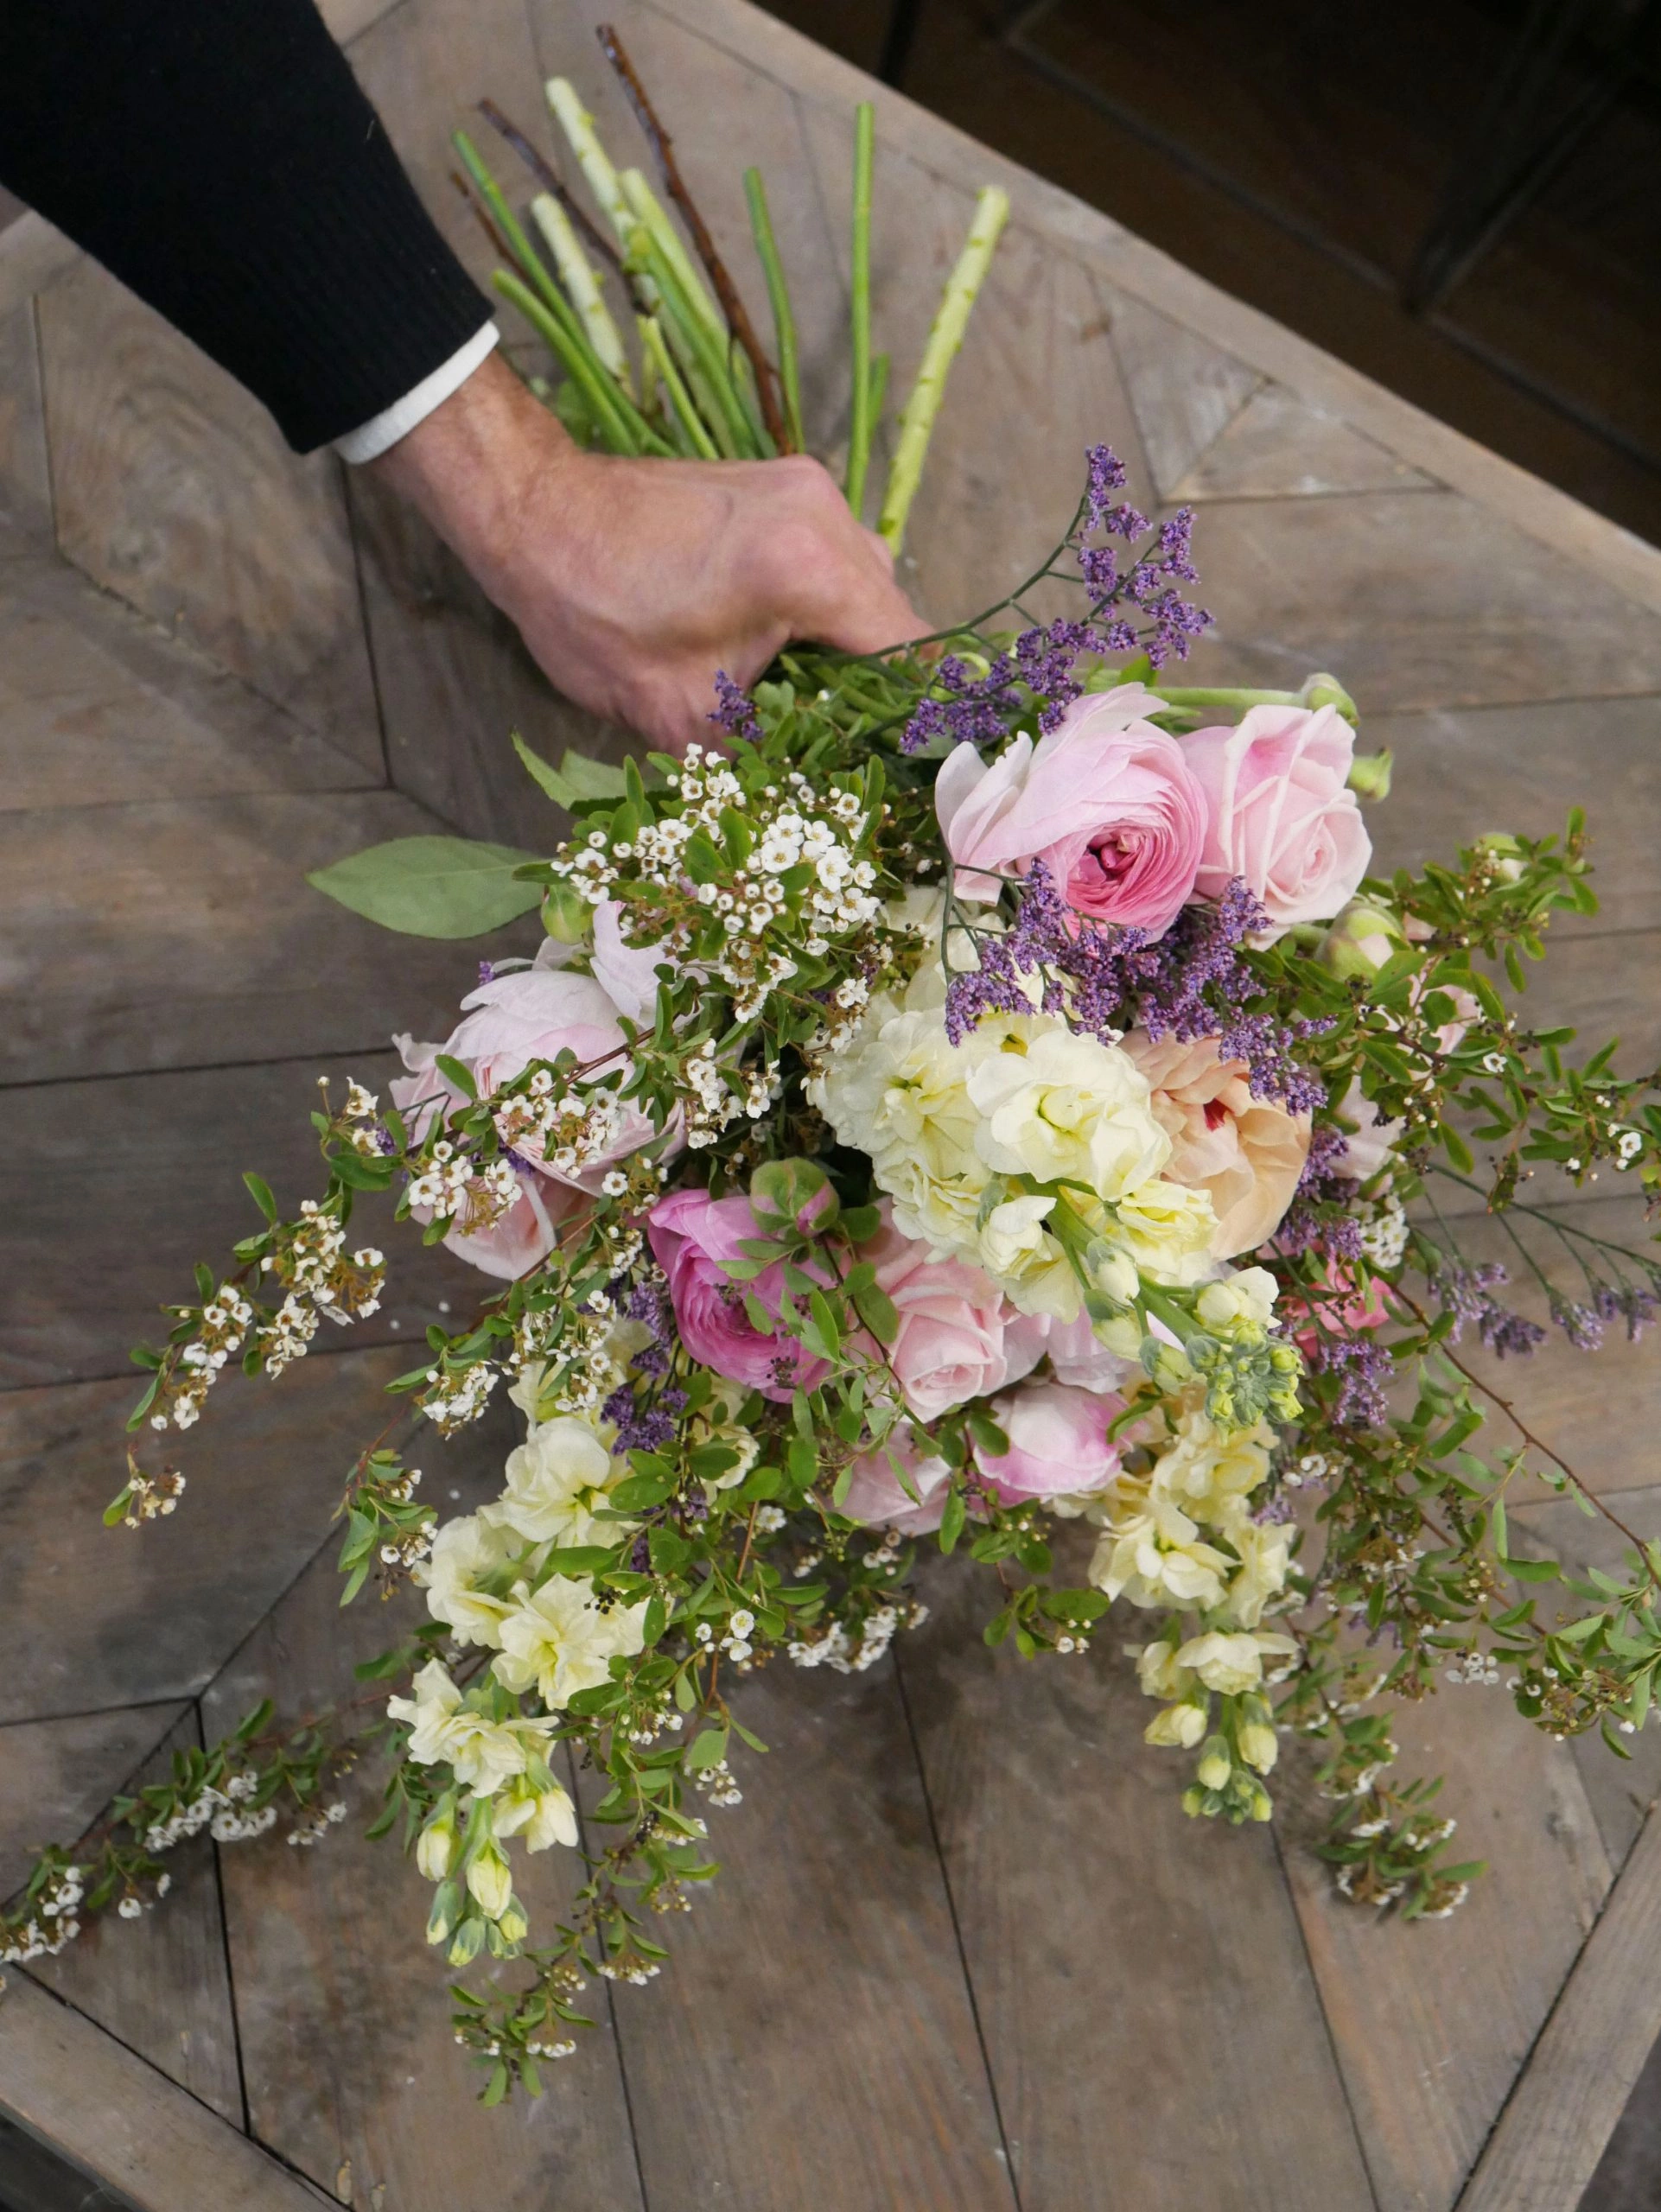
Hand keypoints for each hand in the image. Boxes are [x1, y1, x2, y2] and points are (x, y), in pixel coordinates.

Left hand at [368, 350, 924, 751]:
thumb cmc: (593, 613)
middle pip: (895, 622)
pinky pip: (832, 560)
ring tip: (811, 705)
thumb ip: (760, 760)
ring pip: (866, 590)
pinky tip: (782, 651)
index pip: (910, 656)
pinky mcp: (783, 487)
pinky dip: (821, 610)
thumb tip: (810, 806)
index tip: (905, 768)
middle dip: (877, 689)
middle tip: (850, 750)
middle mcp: (828, 516)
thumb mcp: (679, 716)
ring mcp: (808, 491)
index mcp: (811, 569)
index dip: (915, 719)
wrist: (532, 514)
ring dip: (849, 649)